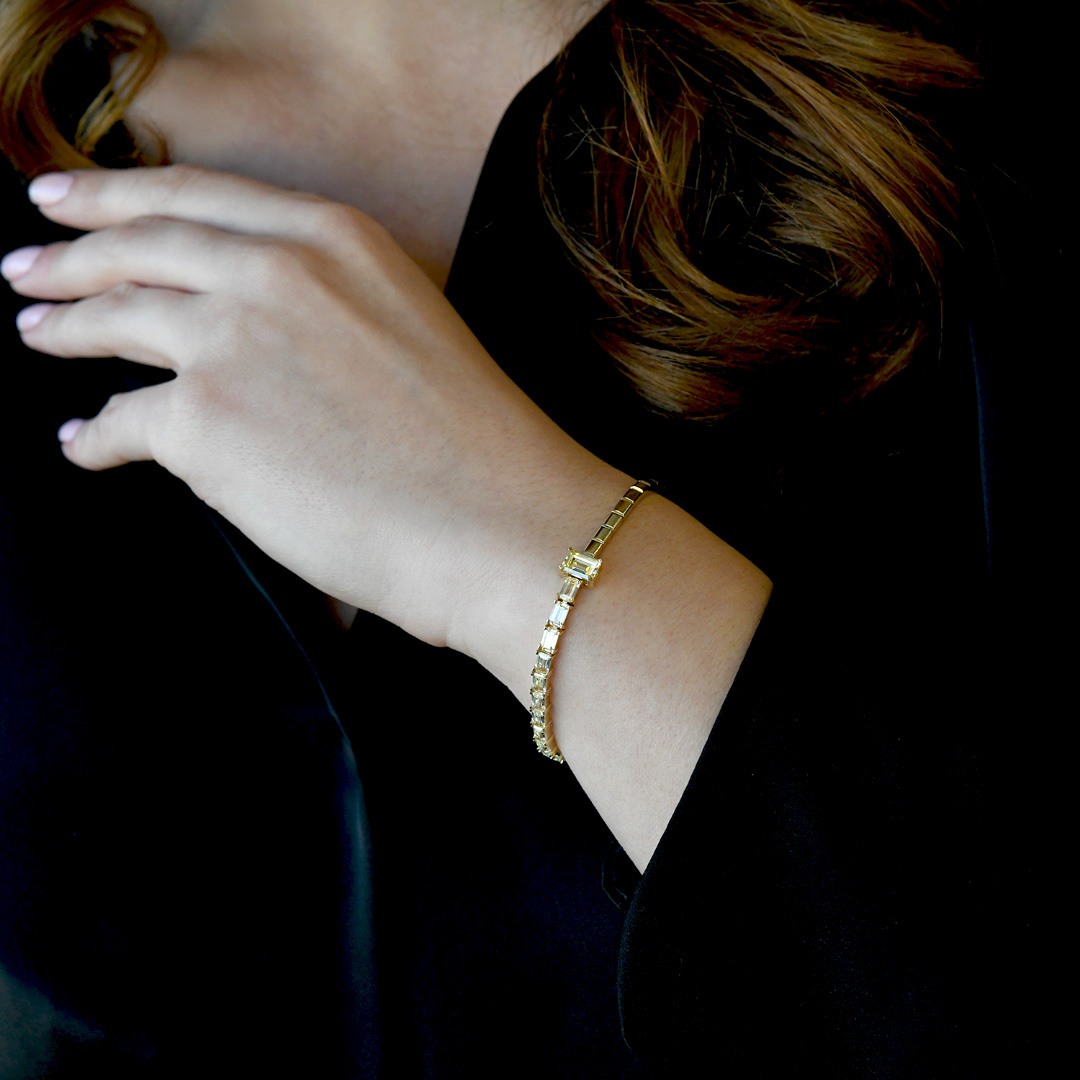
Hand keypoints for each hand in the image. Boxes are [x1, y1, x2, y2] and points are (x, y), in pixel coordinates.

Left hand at [2, 165, 622, 654]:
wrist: (499, 524)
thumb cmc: (475, 447)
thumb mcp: (405, 329)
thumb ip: (323, 307)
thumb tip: (245, 331)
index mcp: (335, 237)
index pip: (196, 197)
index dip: (117, 195)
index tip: (69, 200)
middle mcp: (276, 269)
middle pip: (139, 244)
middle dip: (69, 254)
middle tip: (29, 265)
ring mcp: (233, 339)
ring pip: (111, 318)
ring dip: (61, 327)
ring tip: (37, 332)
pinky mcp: (204, 422)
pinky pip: (118, 424)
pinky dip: (92, 438)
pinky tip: (84, 444)